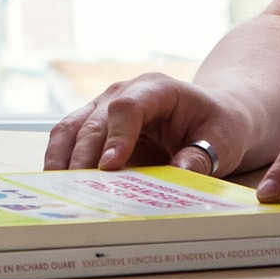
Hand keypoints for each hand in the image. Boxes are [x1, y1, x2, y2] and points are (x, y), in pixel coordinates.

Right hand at [44, 72, 253, 176]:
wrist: (209, 117)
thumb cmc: (217, 125)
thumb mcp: (221, 140)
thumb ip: (199, 157)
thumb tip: (178, 176)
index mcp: (157, 88)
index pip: (128, 106)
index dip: (117, 135)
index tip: (111, 165)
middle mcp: (124, 92)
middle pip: (95, 121)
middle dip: (84, 157)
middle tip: (80, 190)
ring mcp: (103, 107)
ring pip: (70, 128)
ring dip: (61, 159)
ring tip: (58, 190)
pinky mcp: (93, 127)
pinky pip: (68, 141)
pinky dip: (60, 163)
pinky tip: (58, 186)